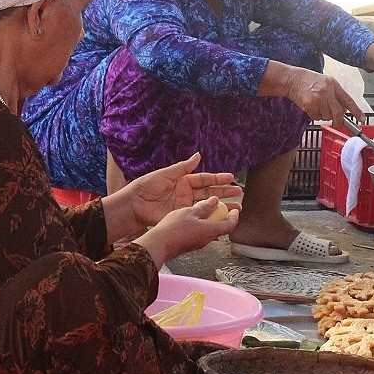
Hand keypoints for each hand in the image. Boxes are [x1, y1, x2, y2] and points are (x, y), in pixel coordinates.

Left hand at [115, 153, 242, 230]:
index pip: (205, 179)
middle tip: (239, 192)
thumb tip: (198, 156)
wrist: (134, 204)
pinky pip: (198, 216)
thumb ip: (183, 167)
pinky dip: (210, 216)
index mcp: (183, 180)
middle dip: (225, 192)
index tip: (231, 178)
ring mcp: (185, 205)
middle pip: (210, 192)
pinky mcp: (181, 216)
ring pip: (207, 204)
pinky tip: (221, 217)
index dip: (218, 179)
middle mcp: (187, 193)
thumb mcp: (166, 174)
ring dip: (221, 205)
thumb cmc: (147, 186)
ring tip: (236, 206)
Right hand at [134, 197, 239, 267]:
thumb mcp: (189, 212)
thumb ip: (204, 207)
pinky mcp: (190, 244)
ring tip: (208, 211)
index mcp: (211, 230)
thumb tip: (214, 201)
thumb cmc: (173, 230)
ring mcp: (198, 243)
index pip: (230, 225)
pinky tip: (194, 219)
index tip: (236, 210)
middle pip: (221, 228)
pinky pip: (200, 234)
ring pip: (210, 231)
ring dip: (212, 221)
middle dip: (224, 217)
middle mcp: (207, 239)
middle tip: (224, 209)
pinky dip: (202, 225)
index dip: (234, 216)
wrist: (158, 244)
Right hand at [285, 67, 365, 123]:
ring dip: (323, 116)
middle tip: (336, 123)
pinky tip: (310, 108)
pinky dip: (314, 116)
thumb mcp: (325, 83)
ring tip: (317, 107)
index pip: (348, 100)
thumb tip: (343, 109)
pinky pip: (316, 117)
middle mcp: (327, 91)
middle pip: (338, 112)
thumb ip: (334, 94)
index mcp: (333, 84)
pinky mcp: (310, 104)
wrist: (291, 79)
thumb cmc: (308, 81)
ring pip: (326, 116)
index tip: (362, 119)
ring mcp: (318, 97)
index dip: (356, 111)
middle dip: (338, 121)